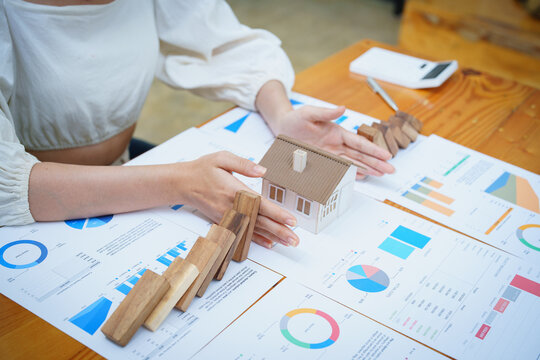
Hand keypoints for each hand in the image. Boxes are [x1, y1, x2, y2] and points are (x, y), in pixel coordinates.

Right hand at [180, 151, 298, 247]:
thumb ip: (243, 164)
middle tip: (296, 239)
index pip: (260, 205)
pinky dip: (257, 239)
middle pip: (260, 221)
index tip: (291, 220)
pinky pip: (244, 232)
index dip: (277, 214)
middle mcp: (232, 207)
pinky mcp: (225, 221)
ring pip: (254, 229)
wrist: (183, 183)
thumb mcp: (222, 158)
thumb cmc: (203, 169)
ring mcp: (228, 217)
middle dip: (280, 231)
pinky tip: (269, 243)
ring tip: (288, 243)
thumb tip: (262, 170)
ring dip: (273, 237)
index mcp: (234, 190)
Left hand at [272, 105, 394, 178]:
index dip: (373, 150)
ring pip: (353, 163)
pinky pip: (340, 169)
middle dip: (376, 162)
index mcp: (337, 132)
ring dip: (368, 169)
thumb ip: (326, 112)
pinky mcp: (323, 162)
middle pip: (360, 155)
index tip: (386, 155)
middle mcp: (337, 145)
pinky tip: (364, 176)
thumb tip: (342, 108)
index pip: (359, 143)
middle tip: (391, 169)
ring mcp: (331, 154)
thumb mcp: (309, 113)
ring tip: (382, 174)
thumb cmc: (296, 119)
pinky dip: (352, 173)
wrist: (282, 128)